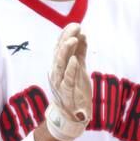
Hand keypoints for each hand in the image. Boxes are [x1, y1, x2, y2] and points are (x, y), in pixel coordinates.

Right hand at [46, 23, 92, 140]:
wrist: (72, 116)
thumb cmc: (74, 91)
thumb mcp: (79, 68)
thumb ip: (80, 52)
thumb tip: (82, 34)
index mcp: (59, 65)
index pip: (60, 47)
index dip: (66, 35)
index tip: (75, 25)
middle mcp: (56, 72)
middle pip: (59, 53)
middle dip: (66, 38)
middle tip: (75, 28)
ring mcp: (59, 82)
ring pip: (60, 64)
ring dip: (66, 51)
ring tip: (74, 39)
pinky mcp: (66, 93)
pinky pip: (67, 80)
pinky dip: (70, 70)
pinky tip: (75, 60)